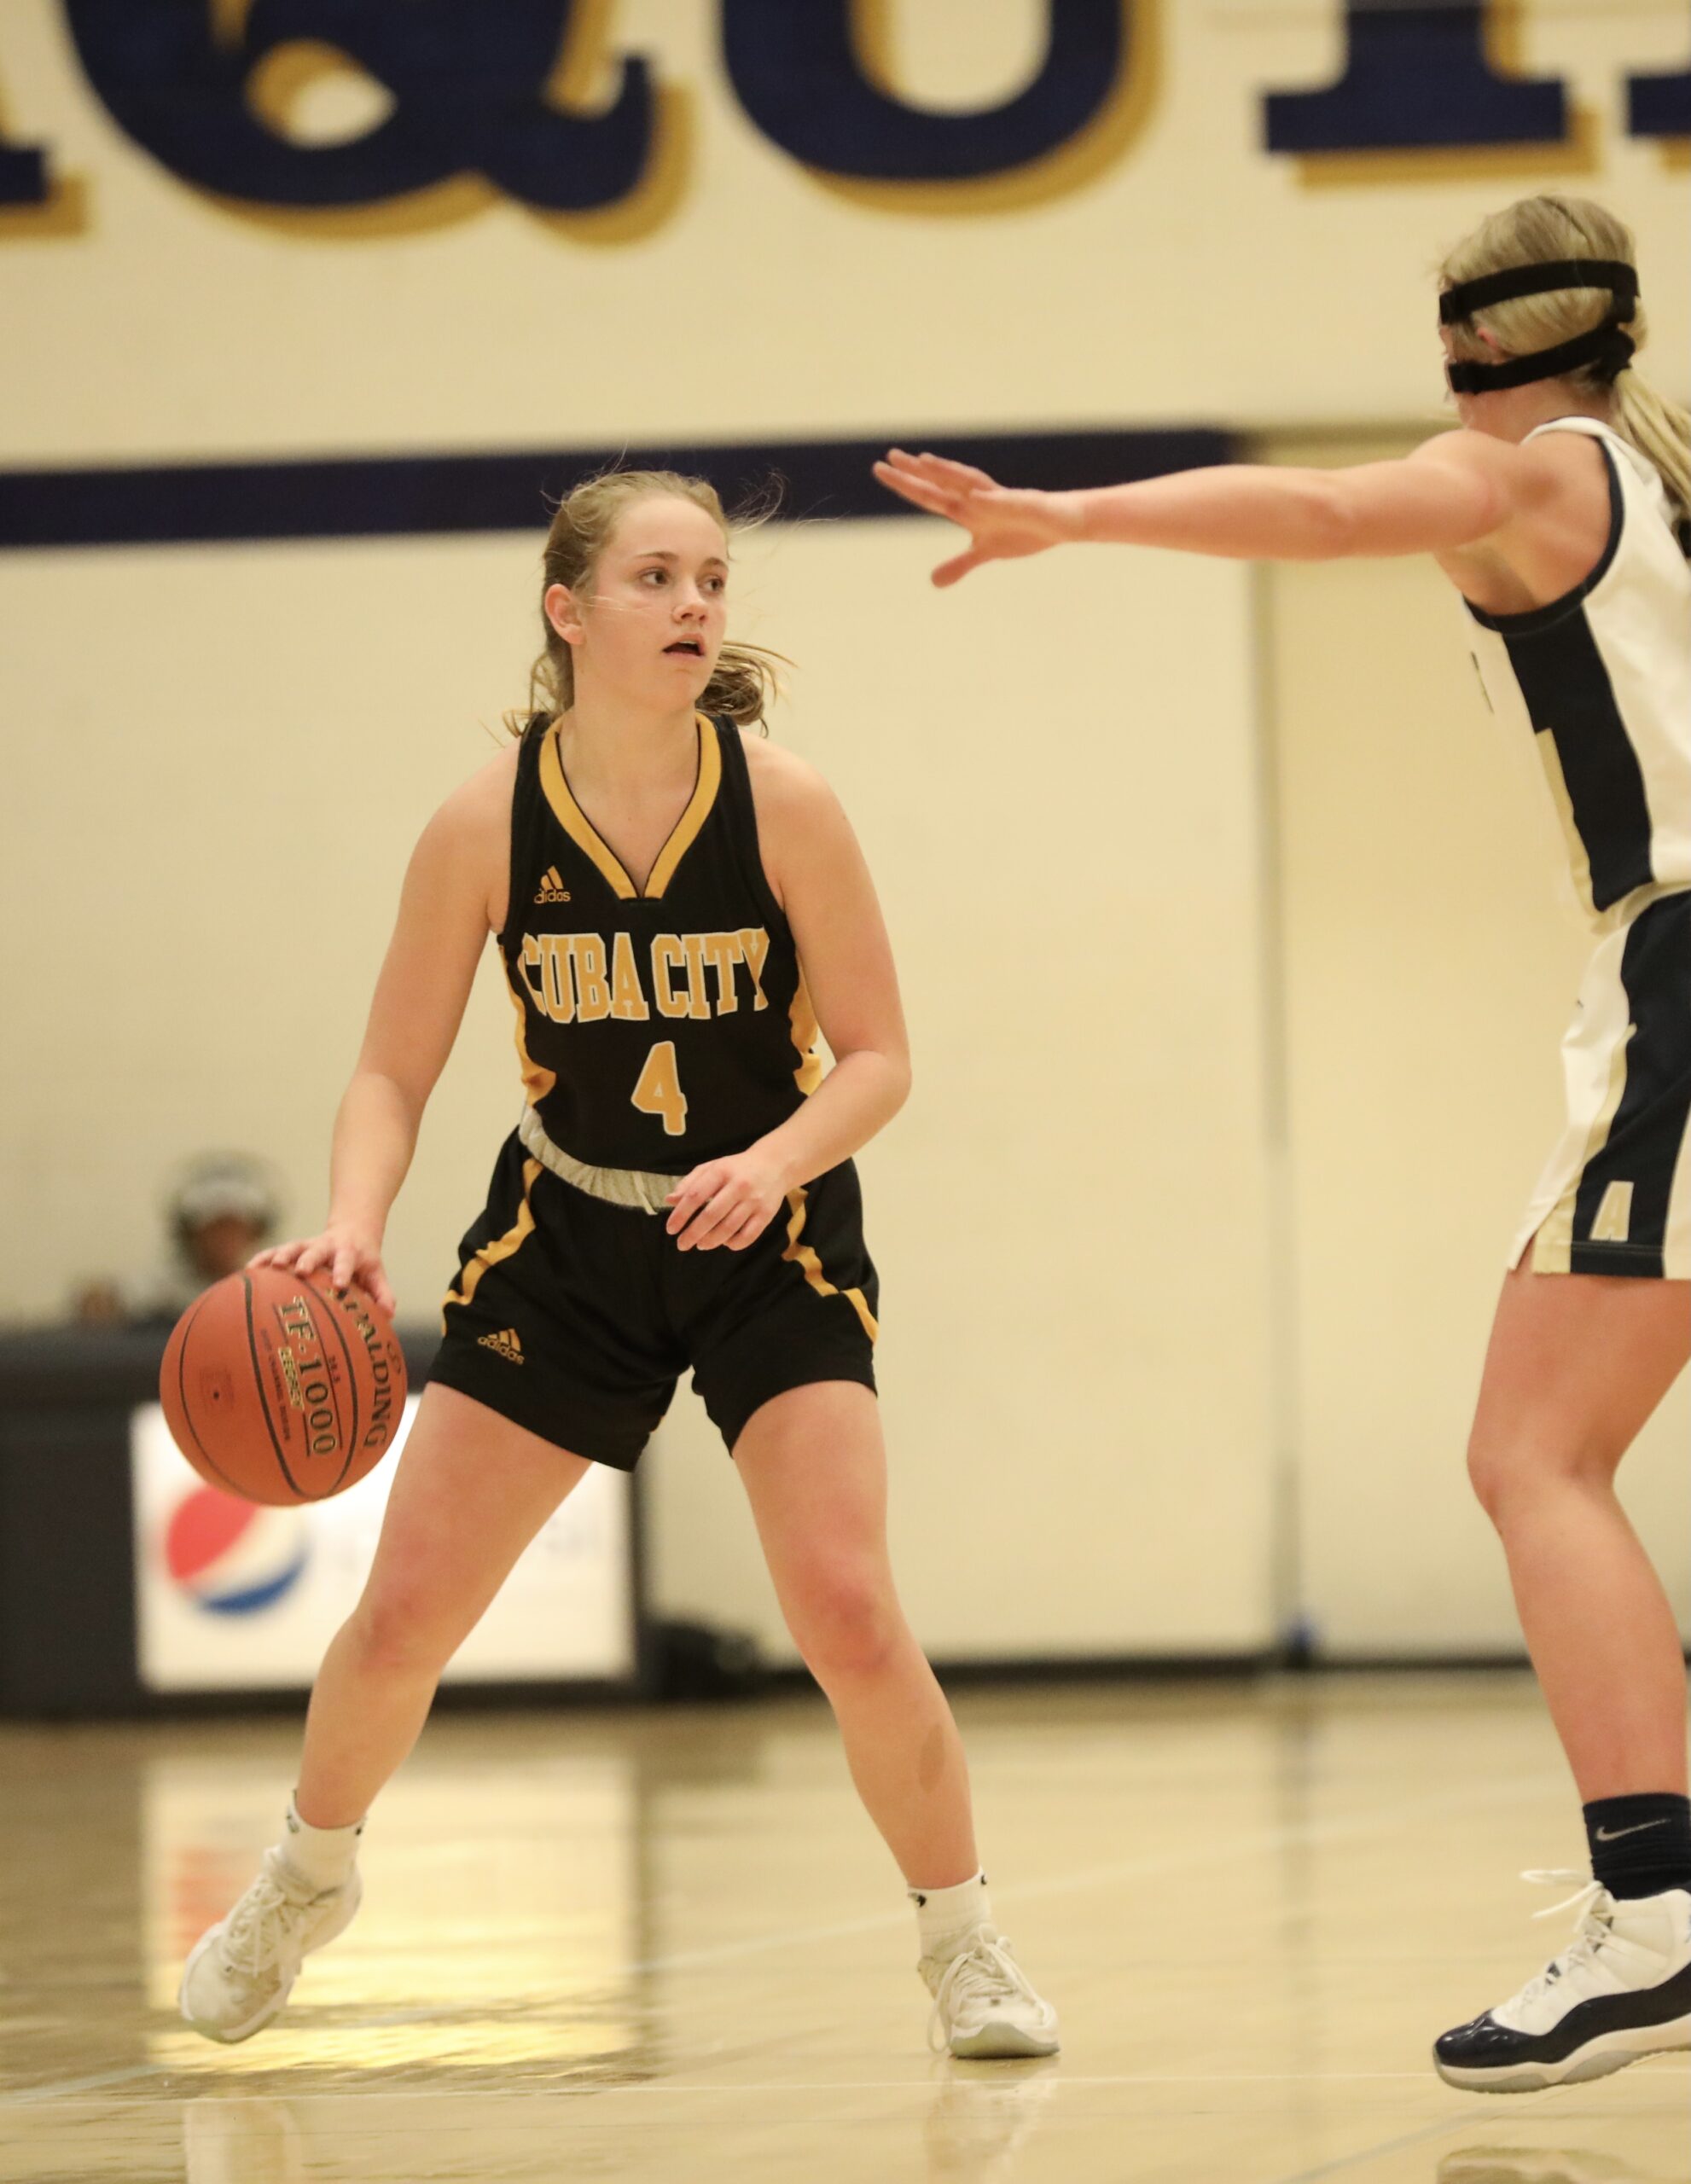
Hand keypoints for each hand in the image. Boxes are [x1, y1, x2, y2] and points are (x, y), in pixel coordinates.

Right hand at [249, 1225, 395, 1316]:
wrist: (353, 1230)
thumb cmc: (364, 1261)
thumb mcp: (376, 1274)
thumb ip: (382, 1293)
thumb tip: (388, 1315)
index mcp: (349, 1253)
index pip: (347, 1262)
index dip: (342, 1271)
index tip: (339, 1284)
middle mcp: (327, 1246)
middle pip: (316, 1250)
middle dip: (309, 1259)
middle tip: (300, 1270)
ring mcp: (309, 1245)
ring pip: (294, 1247)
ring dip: (282, 1254)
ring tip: (270, 1266)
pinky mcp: (294, 1248)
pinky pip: (276, 1251)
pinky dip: (263, 1258)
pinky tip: (248, 1269)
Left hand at [664, 1148, 788, 1252]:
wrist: (775, 1165)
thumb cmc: (736, 1168)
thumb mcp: (712, 1168)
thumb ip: (690, 1183)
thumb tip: (669, 1201)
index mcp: (721, 1171)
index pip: (696, 1195)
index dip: (681, 1214)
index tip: (671, 1229)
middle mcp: (739, 1185)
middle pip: (711, 1215)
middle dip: (693, 1233)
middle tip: (681, 1244)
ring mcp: (754, 1201)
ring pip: (729, 1228)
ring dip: (711, 1241)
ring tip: (700, 1245)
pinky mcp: (767, 1214)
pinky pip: (748, 1236)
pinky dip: (734, 1244)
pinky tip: (724, 1243)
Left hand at [872, 448, 1078, 584]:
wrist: (1061, 523)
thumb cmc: (1022, 531)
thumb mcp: (985, 552)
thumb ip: (959, 564)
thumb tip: (932, 582)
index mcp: (967, 509)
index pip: (930, 494)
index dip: (906, 483)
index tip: (880, 468)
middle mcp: (979, 499)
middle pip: (942, 482)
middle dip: (916, 471)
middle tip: (889, 456)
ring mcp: (1001, 500)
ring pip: (969, 483)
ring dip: (946, 472)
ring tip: (923, 461)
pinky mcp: (1024, 505)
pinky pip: (1004, 503)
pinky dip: (989, 500)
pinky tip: (974, 497)